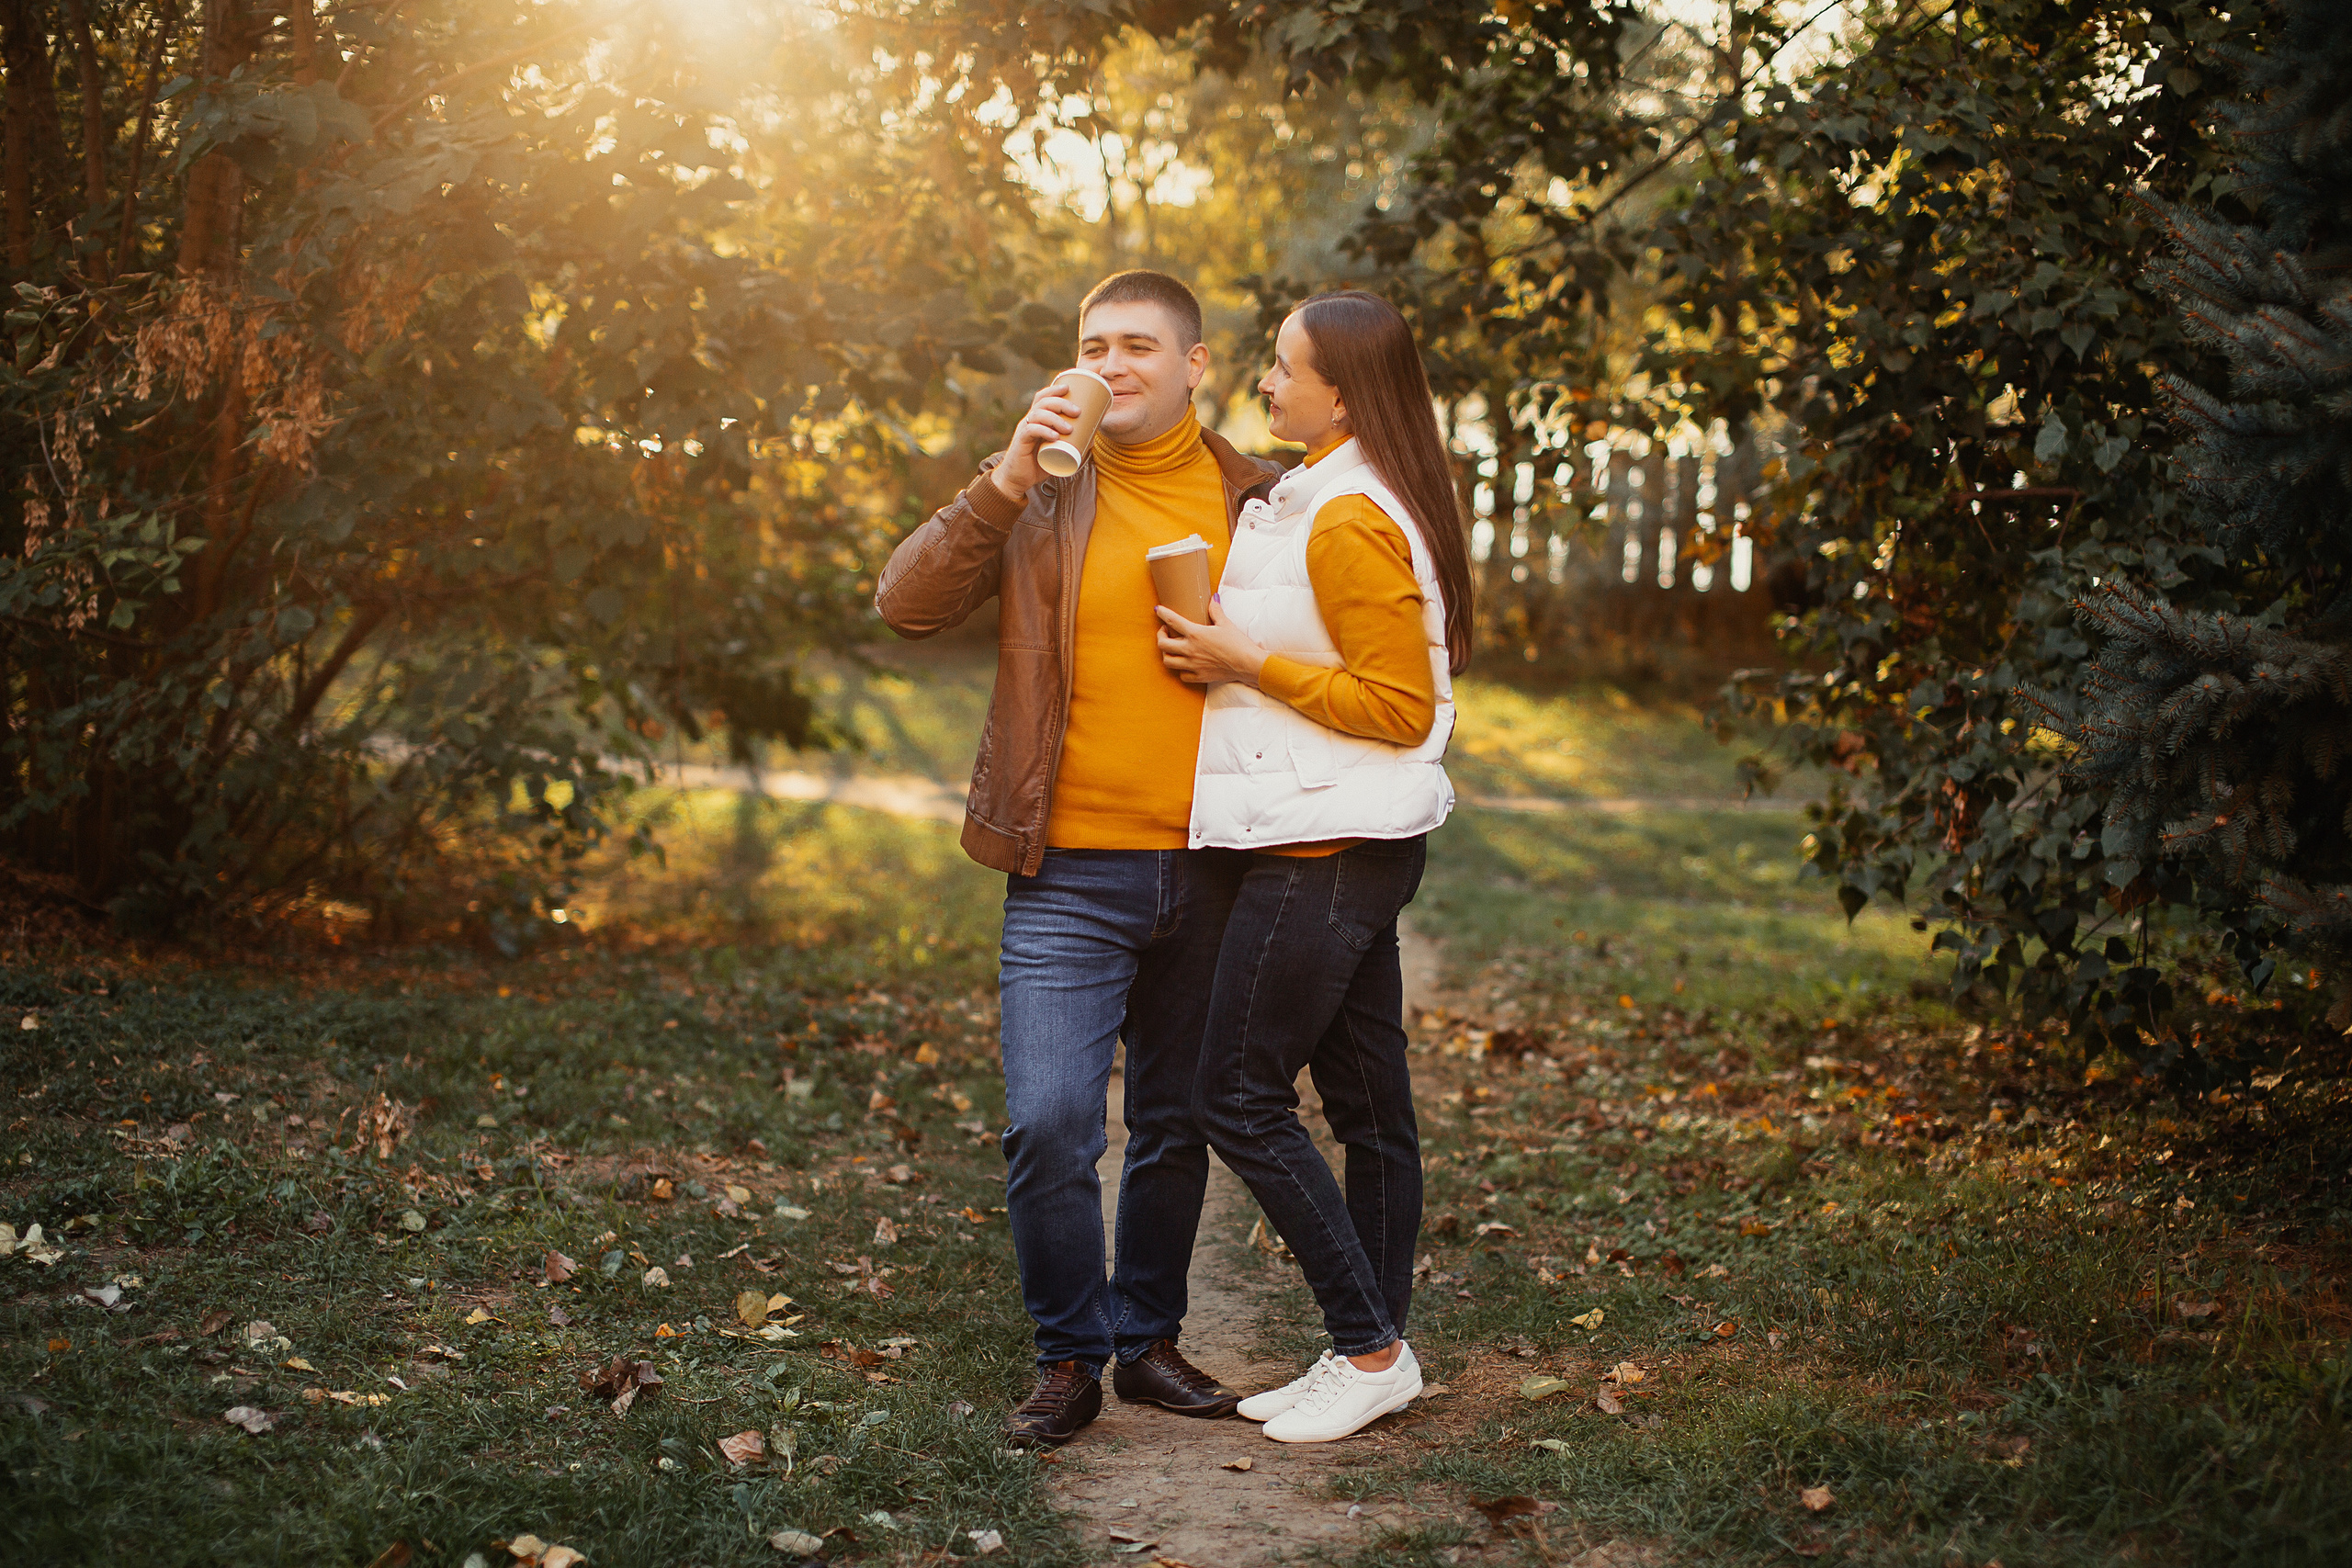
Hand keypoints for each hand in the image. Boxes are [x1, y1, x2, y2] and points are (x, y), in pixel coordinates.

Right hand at [990, 380, 1082, 503]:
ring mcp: (1024, 430)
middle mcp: (1029, 421)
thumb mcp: (1057, 452)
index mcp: (1036, 419)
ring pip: (1038, 414)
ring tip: (1069, 428)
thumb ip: (1072, 444)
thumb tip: (1092, 436)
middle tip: (1077, 411)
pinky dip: (1044, 431)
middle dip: (1061, 403)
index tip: (1068, 387)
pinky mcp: (1021, 443)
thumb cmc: (1038, 464)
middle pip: (1043, 402)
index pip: (1042, 397)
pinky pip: (1031, 431)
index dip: (1053, 389)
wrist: (1017, 480)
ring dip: (1055, 418)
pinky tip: (1054, 436)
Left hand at [1156, 597, 1268, 686]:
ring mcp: (1193, 665)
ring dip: (1166, 654)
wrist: (1247, 664)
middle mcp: (1190, 650)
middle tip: (1165, 632)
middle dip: (1160, 636)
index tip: (1158, 609)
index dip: (1162, 613)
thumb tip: (1213, 598)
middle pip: (1162, 644)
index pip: (1172, 621)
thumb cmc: (1238, 643)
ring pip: (1167, 661)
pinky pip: (1182, 675)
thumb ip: (1215, 610)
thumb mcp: (1225, 624)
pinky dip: (1181, 670)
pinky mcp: (1199, 676)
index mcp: (1195, 634)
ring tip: (1172, 648)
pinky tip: (1185, 664)